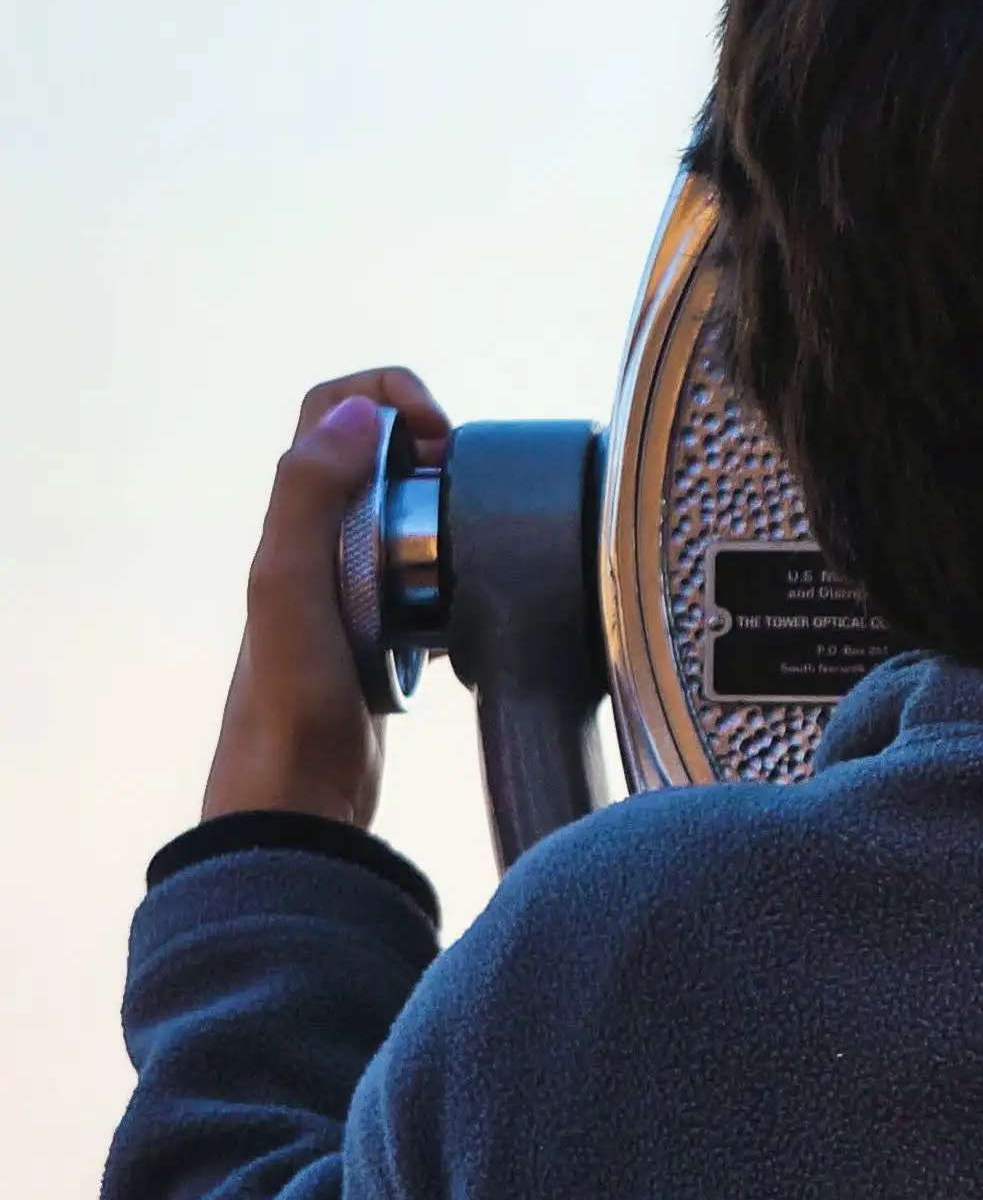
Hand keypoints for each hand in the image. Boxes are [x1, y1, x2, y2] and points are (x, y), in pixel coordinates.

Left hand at [203, 369, 447, 827]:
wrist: (299, 800)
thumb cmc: (290, 699)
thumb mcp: (289, 584)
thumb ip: (310, 494)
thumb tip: (358, 417)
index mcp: (295, 520)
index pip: (333, 408)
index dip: (391, 399)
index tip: (439, 442)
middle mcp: (321, 543)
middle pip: (381, 453)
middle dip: (435, 453)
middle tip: (468, 491)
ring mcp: (356, 588)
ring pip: (415, 513)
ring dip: (452, 516)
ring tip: (476, 550)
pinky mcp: (387, 631)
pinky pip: (434, 577)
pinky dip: (461, 578)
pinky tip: (467, 615)